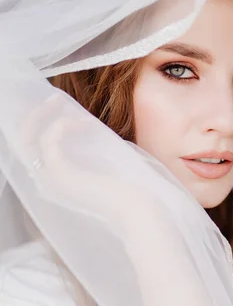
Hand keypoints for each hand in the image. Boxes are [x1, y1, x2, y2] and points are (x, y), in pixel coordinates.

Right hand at [16, 91, 160, 231]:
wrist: (136, 207)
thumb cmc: (123, 185)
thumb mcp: (98, 159)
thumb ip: (82, 144)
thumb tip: (76, 117)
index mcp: (52, 177)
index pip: (29, 147)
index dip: (36, 122)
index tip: (56, 104)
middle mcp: (44, 179)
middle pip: (22, 140)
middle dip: (34, 114)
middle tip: (54, 98)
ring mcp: (50, 179)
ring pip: (28, 139)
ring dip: (44, 115)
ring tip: (62, 103)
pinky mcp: (61, 175)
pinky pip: (50, 142)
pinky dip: (63, 125)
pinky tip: (84, 123)